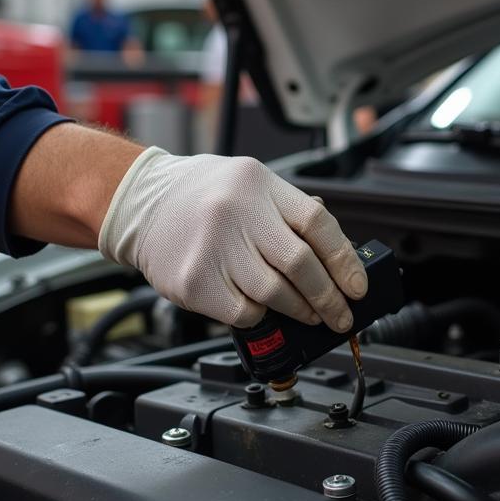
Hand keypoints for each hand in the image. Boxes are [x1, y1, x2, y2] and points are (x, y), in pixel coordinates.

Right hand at [97, 147, 367, 329]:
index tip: (358, 287)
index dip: (345, 261)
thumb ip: (289, 214)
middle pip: (301, 264)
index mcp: (259, 184)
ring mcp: (213, 247)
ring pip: (276, 293)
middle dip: (329, 297)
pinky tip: (264, 310)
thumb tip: (337, 260)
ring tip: (309, 315)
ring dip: (301, 310)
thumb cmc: (202, 196)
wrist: (141, 201)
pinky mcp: (194, 281)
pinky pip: (244, 311)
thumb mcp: (250, 185)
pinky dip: (262, 316)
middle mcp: (236, 212)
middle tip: (340, 314)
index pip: (317, 225)